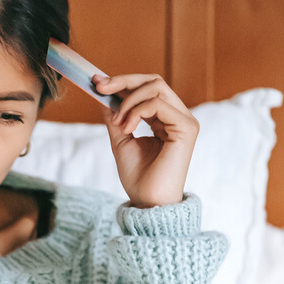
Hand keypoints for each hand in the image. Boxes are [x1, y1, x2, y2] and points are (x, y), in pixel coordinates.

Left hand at [91, 72, 199, 208]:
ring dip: (128, 101)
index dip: (123, 82)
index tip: (97, 83)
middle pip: (153, 81)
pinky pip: (157, 104)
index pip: (148, 89)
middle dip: (123, 81)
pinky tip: (127, 128)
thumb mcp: (121, 141)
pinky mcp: (186, 128)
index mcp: (166, 120)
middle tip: (99, 87)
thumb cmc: (138, 178)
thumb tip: (104, 95)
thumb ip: (116, 118)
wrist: (148, 202)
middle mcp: (179, 116)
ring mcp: (185, 121)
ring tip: (118, 123)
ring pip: (155, 87)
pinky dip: (136, 112)